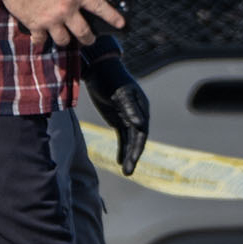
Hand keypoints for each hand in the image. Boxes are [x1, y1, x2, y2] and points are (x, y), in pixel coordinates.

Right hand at [3, 0, 120, 46]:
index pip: (100, 7)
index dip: (112, 17)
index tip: (120, 24)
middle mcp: (65, 10)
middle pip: (83, 32)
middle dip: (89, 39)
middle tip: (90, 39)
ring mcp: (50, 20)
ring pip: (63, 40)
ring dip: (66, 40)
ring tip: (66, 38)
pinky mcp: (35, 25)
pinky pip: (41, 40)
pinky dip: (42, 40)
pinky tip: (42, 38)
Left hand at [79, 34, 149, 176]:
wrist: (99, 71)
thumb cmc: (111, 79)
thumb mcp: (120, 93)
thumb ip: (130, 109)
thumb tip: (140, 124)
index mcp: (142, 108)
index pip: (142, 131)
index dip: (138, 146)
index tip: (133, 159)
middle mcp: (138, 114)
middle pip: (137, 139)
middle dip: (133, 156)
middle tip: (128, 171)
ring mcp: (128, 118)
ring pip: (130, 140)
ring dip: (128, 155)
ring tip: (126, 172)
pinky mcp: (118, 120)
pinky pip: (122, 138)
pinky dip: (122, 149)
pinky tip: (119, 162)